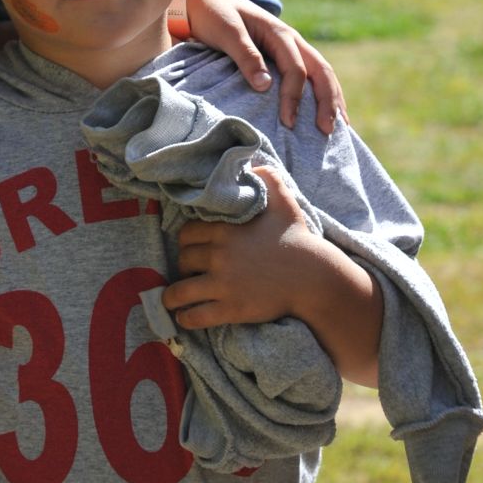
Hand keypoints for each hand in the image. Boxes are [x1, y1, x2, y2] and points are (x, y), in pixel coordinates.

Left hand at [162, 166, 321, 328]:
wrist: (312, 276)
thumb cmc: (296, 237)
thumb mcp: (282, 199)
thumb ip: (266, 178)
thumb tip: (254, 164)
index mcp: (224, 230)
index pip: (187, 233)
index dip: (186, 240)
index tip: (190, 246)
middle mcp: (218, 255)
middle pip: (183, 259)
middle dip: (183, 265)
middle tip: (188, 270)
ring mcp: (223, 284)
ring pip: (182, 290)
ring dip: (172, 296)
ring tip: (170, 300)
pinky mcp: (231, 308)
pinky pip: (197, 315)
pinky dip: (186, 317)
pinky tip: (183, 317)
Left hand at [181, 0, 345, 133]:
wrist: (203, 0)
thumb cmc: (213, 14)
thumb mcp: (227, 31)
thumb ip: (246, 55)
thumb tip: (265, 86)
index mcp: (279, 33)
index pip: (296, 69)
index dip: (294, 97)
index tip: (288, 123)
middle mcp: (291, 40)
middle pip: (321, 70)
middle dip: (328, 101)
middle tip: (327, 130)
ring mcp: (290, 48)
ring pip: (321, 73)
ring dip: (331, 98)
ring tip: (338, 128)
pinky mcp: (283, 57)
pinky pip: (310, 75)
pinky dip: (321, 94)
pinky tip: (324, 112)